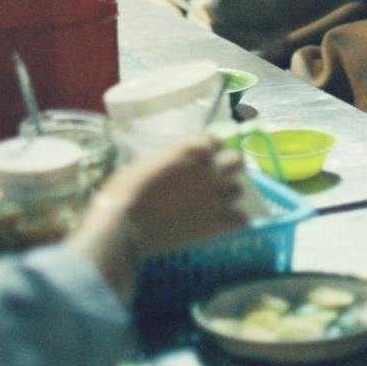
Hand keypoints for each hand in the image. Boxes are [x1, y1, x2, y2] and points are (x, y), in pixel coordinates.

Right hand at [94, 136, 247, 257]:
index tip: (201, 157)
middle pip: (237, 160)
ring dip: (228, 194)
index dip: (209, 149)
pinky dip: (234, 219)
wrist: (125, 225)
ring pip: (239, 190)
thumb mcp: (143, 162)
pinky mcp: (217, 224)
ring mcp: (216, 197)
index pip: (215, 141)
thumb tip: (165, 162)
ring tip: (216, 202)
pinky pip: (242, 219)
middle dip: (228, 167)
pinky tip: (222, 222)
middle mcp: (209, 169)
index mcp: (191, 149)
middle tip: (214, 177)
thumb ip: (165, 159)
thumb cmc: (125, 190)